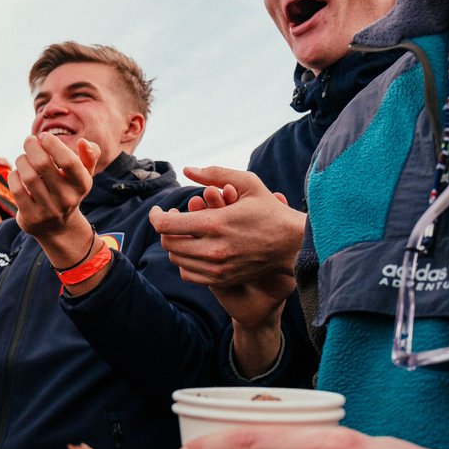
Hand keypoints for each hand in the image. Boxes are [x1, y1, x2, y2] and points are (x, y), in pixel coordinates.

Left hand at [8, 133, 98, 240]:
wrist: (58, 227)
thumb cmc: (68, 190)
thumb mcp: (83, 175)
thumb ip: (90, 156)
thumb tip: (83, 142)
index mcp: (82, 184)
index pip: (68, 161)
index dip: (53, 144)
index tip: (44, 136)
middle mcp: (67, 199)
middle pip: (43, 165)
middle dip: (32, 147)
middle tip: (29, 141)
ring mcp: (48, 210)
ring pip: (28, 176)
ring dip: (21, 160)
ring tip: (23, 158)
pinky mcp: (31, 217)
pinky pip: (17, 190)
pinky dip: (14, 176)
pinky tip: (17, 173)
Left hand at [149, 166, 305, 286]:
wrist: (294, 245)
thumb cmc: (270, 210)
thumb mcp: (248, 183)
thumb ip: (216, 173)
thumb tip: (188, 170)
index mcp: (215, 223)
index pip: (166, 225)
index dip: (155, 216)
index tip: (157, 210)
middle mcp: (213, 249)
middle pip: (168, 242)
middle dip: (165, 229)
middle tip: (174, 218)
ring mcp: (217, 268)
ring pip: (176, 259)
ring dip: (175, 244)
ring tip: (185, 232)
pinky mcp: (222, 279)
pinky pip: (188, 274)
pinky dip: (185, 262)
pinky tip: (194, 250)